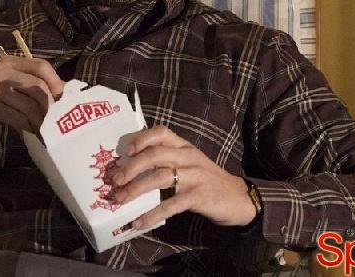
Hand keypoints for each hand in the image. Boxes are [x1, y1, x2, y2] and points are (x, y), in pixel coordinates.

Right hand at [0, 55, 64, 142]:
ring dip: (40, 121)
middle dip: (50, 106)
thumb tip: (66, 93)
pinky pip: (18, 118)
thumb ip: (33, 86)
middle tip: (55, 120)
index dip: (57, 82)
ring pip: (29, 105)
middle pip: (38, 85)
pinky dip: (28, 127)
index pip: (41, 66)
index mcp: (10, 62)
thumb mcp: (13, 88)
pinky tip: (30, 131)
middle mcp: (1, 71)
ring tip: (43, 129)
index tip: (64, 99)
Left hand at [107, 126, 257, 228]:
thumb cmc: (208, 181)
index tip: (124, 151)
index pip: (161, 133)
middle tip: (114, 180)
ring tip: (119, 200)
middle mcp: (189, 157)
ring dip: (136, 189)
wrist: (239, 199)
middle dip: (131, 167)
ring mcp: (195, 176)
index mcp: (184, 147)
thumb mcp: (190, 164)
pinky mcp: (199, 196)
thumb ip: (168, 162)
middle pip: (155, 154)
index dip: (141, 139)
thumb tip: (131, 170)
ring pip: (160, 177)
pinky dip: (152, 213)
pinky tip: (139, 222)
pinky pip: (171, 204)